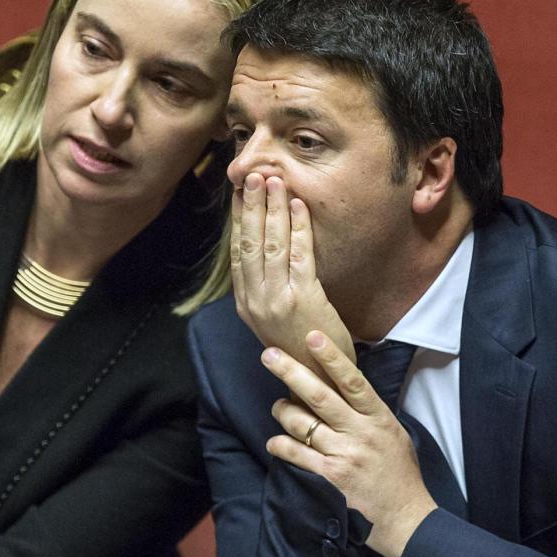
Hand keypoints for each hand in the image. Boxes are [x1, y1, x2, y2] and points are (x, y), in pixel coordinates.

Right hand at [231, 173, 354, 373]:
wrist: (320, 381)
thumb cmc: (301, 346)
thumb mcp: (273, 318)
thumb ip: (266, 288)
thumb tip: (264, 251)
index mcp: (245, 303)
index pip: (237, 253)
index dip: (238, 220)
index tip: (240, 193)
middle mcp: (255, 300)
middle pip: (249, 243)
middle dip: (251, 207)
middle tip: (253, 176)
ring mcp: (276, 299)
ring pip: (270, 245)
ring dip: (273, 210)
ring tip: (275, 182)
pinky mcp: (302, 299)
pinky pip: (299, 255)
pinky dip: (298, 228)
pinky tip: (299, 207)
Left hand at [263, 330, 435, 556]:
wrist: (405, 515)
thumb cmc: (398, 472)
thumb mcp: (392, 433)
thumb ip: (368, 411)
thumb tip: (343, 385)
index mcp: (378, 418)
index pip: (352, 381)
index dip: (332, 358)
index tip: (313, 336)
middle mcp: (360, 433)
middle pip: (320, 396)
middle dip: (291, 372)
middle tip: (269, 354)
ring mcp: (344, 455)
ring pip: (302, 424)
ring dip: (282, 412)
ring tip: (277, 407)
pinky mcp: (330, 477)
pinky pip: (297, 454)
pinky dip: (280, 445)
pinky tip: (274, 441)